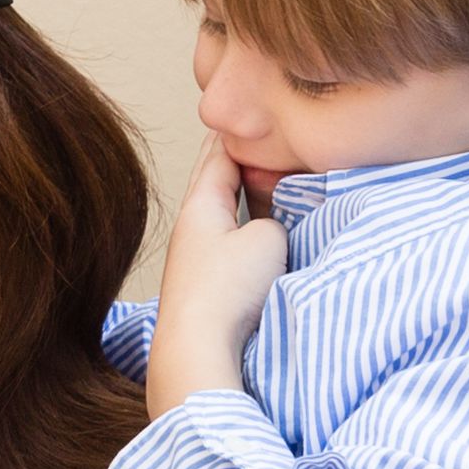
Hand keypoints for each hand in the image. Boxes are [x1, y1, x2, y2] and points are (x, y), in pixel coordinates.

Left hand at [146, 138, 288, 417]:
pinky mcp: (206, 293)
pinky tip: (263, 238)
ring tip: (271, 180)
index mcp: (200, 206)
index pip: (220, 153)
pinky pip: (231, 249)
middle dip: (239, 160)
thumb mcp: (267, 237)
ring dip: (247, 199)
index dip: (242, 132)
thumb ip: (275, 215)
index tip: (257, 114)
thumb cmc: (227, 292)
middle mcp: (192, 231)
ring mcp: (196, 263)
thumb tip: (271, 226)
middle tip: (261, 139)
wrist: (196, 355)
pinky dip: (247, 233)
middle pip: (217, 183)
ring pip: (226, 217)